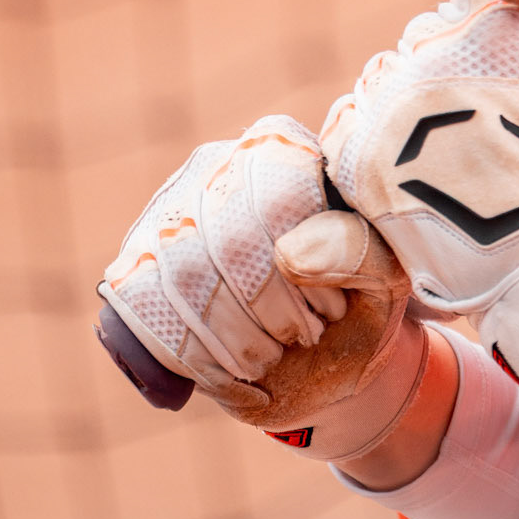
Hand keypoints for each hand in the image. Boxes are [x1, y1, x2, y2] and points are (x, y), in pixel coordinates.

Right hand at [99, 115, 422, 455]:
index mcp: (284, 147)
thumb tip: (291, 255)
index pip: (279, 194)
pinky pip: (145, 306)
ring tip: (271, 357)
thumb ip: (359, 251)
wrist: (322, 351)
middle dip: (270, 309)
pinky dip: (194, 354)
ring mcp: (169, 211)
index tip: (333, 311)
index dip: (306, 269)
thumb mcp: (384, 276)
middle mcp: (219, 164)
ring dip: (234, 336)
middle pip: (229, 238)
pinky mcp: (134, 264)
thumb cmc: (358, 301)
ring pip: (183, 272)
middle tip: (303, 339)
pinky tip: (231, 371)